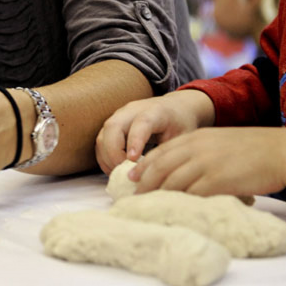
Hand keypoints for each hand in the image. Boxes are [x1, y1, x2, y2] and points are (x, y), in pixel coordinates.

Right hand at [95, 90, 214, 173]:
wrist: (174, 107)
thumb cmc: (180, 124)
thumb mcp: (184, 137)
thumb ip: (169, 153)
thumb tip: (156, 178)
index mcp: (155, 112)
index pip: (141, 123)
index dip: (135, 141)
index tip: (132, 160)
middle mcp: (132, 111)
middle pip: (113, 127)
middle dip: (114, 153)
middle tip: (125, 172)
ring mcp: (119, 117)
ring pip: (102, 136)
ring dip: (107, 158)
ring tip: (120, 174)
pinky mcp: (112, 126)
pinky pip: (101, 142)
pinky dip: (104, 158)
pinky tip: (115, 170)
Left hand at [130, 127, 285, 197]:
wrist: (279, 151)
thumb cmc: (254, 149)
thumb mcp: (219, 142)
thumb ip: (200, 151)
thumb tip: (184, 170)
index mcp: (195, 138)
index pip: (161, 152)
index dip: (144, 166)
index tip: (131, 177)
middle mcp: (195, 148)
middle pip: (160, 167)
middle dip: (144, 183)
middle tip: (134, 196)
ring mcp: (205, 164)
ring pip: (172, 182)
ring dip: (158, 196)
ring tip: (149, 207)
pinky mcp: (217, 180)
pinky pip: (192, 194)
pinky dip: (180, 203)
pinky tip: (174, 210)